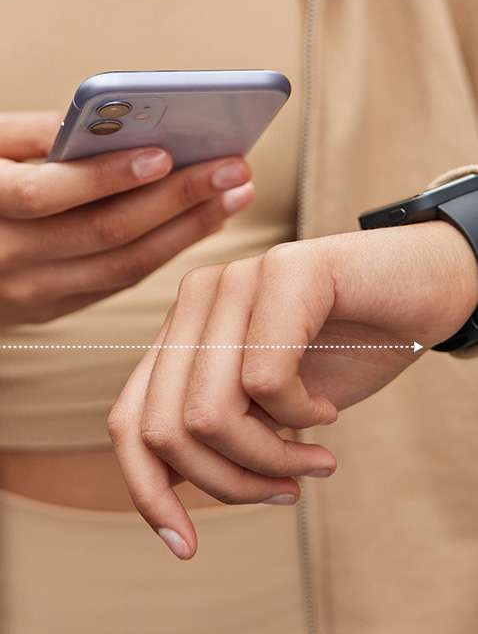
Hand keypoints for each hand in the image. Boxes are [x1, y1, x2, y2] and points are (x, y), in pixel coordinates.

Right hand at [0, 110, 253, 325]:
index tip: (164, 154)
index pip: (47, 193)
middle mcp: (7, 257)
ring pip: (123, 266)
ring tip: (234, 195)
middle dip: (178, 199)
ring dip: (187, 230)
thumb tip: (108, 119)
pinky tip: (201, 222)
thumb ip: (33, 132)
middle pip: (104, 232)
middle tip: (235, 169)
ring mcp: (31, 294)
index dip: (105, 176)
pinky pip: (118, 283)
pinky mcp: (51, 310)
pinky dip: (165, 252)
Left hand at [108, 219, 477, 558]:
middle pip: (163, 429)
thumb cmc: (348, 347)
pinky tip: (326, 411)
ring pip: (209, 414)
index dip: (147, 492)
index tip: (187, 546)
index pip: (129, 420)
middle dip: (228, 483)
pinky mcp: (285, 269)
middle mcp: (198, 297)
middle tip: (286, 488)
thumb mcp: (269, 406)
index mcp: (185, 329)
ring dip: (269, 459)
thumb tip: (166, 493)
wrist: (424, 287)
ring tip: (314, 458)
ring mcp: (236, 278)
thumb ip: (218, 432)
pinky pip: (265, 381)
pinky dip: (300, 418)